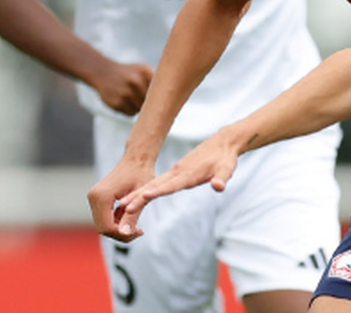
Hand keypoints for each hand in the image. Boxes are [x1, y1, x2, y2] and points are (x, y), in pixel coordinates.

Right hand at [87, 157, 155, 242]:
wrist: (137, 158)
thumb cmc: (142, 173)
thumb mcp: (140, 196)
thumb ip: (132, 215)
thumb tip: (126, 234)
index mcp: (101, 196)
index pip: (107, 226)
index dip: (122, 234)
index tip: (139, 232)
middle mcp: (93, 197)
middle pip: (103, 227)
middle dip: (121, 233)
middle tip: (139, 232)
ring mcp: (94, 198)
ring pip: (103, 224)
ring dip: (119, 228)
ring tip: (137, 227)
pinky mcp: (98, 198)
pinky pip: (105, 217)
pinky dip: (117, 221)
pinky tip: (131, 219)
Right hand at [92, 61, 154, 115]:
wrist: (104, 73)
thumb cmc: (129, 74)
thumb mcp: (143, 70)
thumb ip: (158, 80)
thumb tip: (169, 99)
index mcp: (145, 71)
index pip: (160, 89)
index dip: (160, 94)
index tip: (159, 96)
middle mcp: (135, 81)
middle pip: (152, 100)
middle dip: (149, 101)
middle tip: (141, 96)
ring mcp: (126, 92)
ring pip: (141, 108)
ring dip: (139, 106)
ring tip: (132, 98)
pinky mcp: (117, 102)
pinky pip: (131, 113)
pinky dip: (130, 110)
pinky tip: (124, 101)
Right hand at [115, 131, 242, 232]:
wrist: (223, 143)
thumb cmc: (226, 158)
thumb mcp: (227, 169)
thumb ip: (222, 178)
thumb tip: (219, 186)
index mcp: (190, 173)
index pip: (172, 184)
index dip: (159, 190)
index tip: (144, 195)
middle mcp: (179, 172)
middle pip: (156, 185)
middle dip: (140, 196)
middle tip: (124, 207)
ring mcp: (176, 171)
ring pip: (153, 184)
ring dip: (139, 194)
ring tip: (123, 206)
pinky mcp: (176, 172)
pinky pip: (157, 183)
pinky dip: (144, 190)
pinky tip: (135, 198)